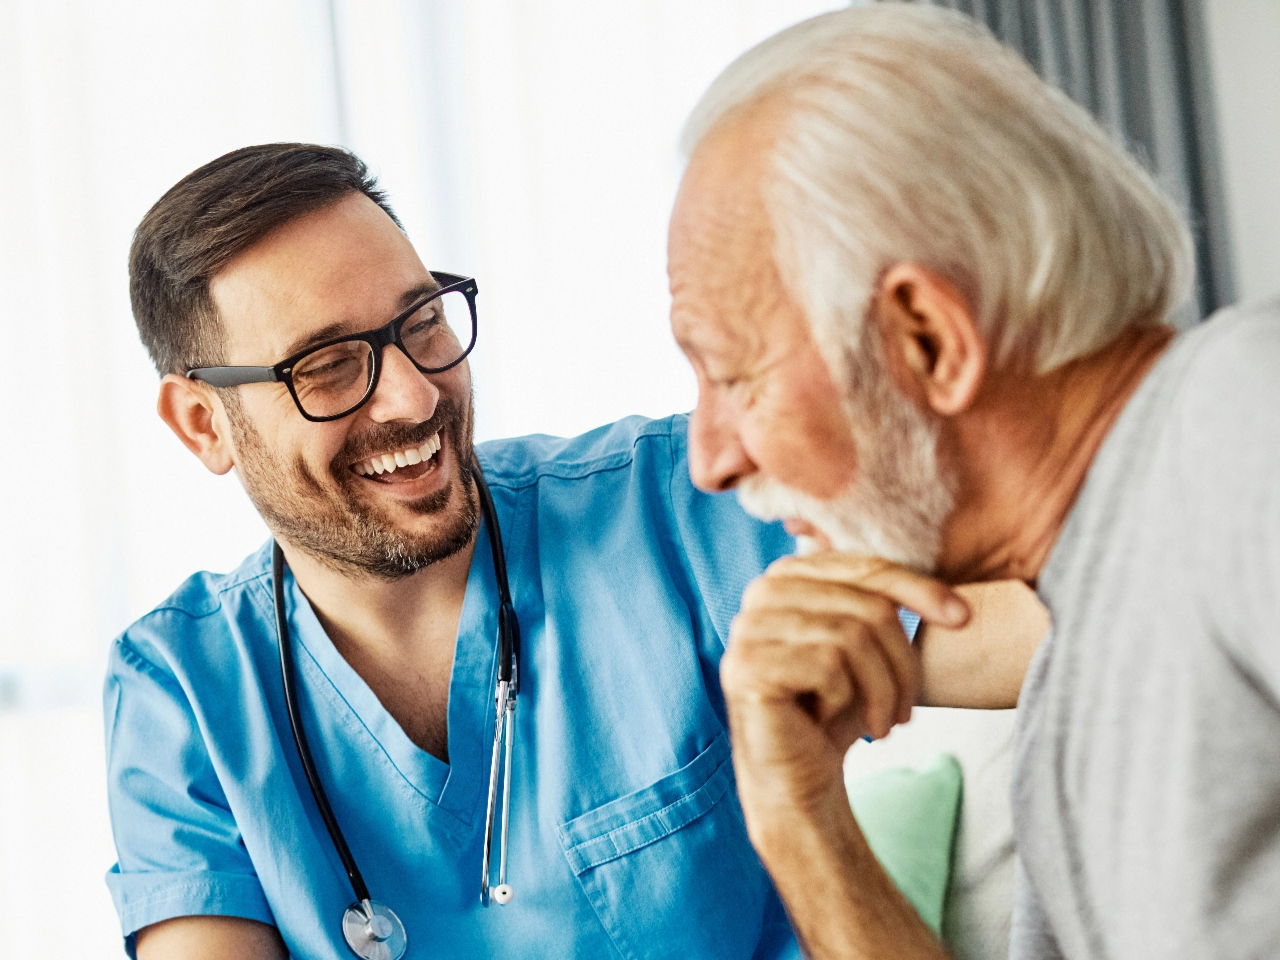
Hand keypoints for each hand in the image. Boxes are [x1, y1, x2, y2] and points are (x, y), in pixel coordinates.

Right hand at [721, 552, 968, 827]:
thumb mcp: (867, 649)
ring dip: (880, 691)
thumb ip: (883, 605)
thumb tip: (956, 601)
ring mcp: (749, 627)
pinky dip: (844, 701)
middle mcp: (762, 592)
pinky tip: (828, 721)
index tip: (962, 618)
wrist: (798, 779)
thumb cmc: (836, 712)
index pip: (867, 567)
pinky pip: (828, 666)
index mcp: (791, 575)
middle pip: (866, 605)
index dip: (919, 589)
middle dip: (902, 663)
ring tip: (879, 723)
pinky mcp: (747, 665)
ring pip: (853, 637)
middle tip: (905, 711)